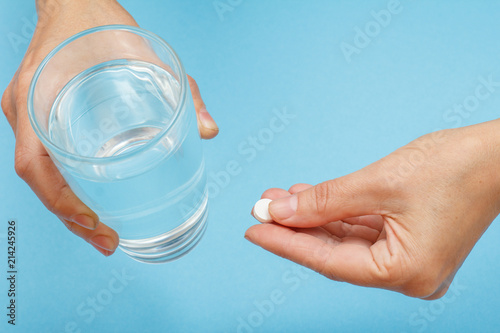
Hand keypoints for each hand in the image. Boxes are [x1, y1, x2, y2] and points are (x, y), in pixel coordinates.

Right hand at [1, 0, 217, 255]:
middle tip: (108, 242)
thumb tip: (208, 131)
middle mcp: (26, 112)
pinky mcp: (39, 115)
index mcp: (38, 97)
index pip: (36, 165)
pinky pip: (45, 158)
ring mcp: (28, 115)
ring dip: (67, 207)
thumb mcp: (145, 53)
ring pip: (40, 174)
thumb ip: (182, 90)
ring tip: (101, 231)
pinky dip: (66, 184)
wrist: (73, 0)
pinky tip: (91, 197)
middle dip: (71, 218)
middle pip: (38, 179)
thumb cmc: (101, 24)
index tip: (97, 226)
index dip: (63, 203)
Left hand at [246, 120, 499, 298]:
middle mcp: (408, 275)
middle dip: (296, 226)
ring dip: (313, 217)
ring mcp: (410, 259)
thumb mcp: (379, 183)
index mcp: (406, 272)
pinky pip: (363, 229)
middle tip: (262, 209)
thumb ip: (325, 201)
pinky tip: (310, 198)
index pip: (328, 261)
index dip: (285, 243)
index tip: (252, 231)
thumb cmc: (455, 167)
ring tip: (279, 199)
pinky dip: (336, 213)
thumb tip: (279, 211)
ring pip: (346, 239)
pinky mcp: (411, 241)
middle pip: (335, 251)